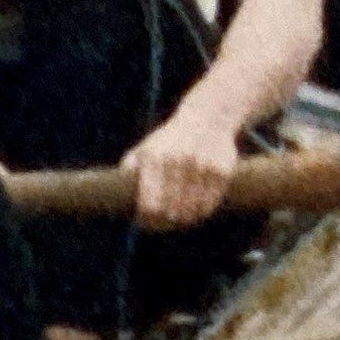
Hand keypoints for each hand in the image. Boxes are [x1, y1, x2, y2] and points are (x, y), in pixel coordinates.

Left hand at [127, 95, 242, 228]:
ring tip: (181, 218)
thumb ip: (130, 164)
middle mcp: (177, 160)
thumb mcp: (148, 146)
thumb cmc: (171, 138)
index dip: (149, 218)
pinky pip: (209, 204)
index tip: (148, 221)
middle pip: (171, 210)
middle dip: (167, 221)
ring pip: (191, 211)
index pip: (150, 203)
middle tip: (166, 221)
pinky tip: (197, 210)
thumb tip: (119, 186)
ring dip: (186, 219)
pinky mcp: (220, 170)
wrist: (207, 117)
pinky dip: (202, 212)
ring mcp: (200, 165)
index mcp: (155, 157)